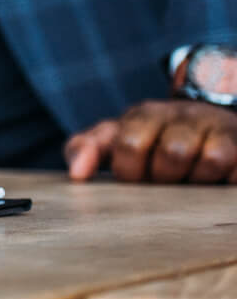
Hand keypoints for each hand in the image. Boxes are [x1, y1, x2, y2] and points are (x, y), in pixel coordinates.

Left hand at [65, 100, 236, 182]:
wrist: (212, 125)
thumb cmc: (156, 141)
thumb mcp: (119, 139)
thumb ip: (87, 148)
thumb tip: (76, 175)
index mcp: (145, 114)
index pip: (129, 143)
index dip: (129, 171)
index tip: (132, 179)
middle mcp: (182, 115)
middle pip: (171, 153)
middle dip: (163, 178)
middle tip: (162, 183)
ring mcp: (215, 127)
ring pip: (206, 160)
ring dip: (192, 181)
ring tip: (188, 182)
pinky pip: (227, 164)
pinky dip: (219, 180)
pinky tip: (213, 182)